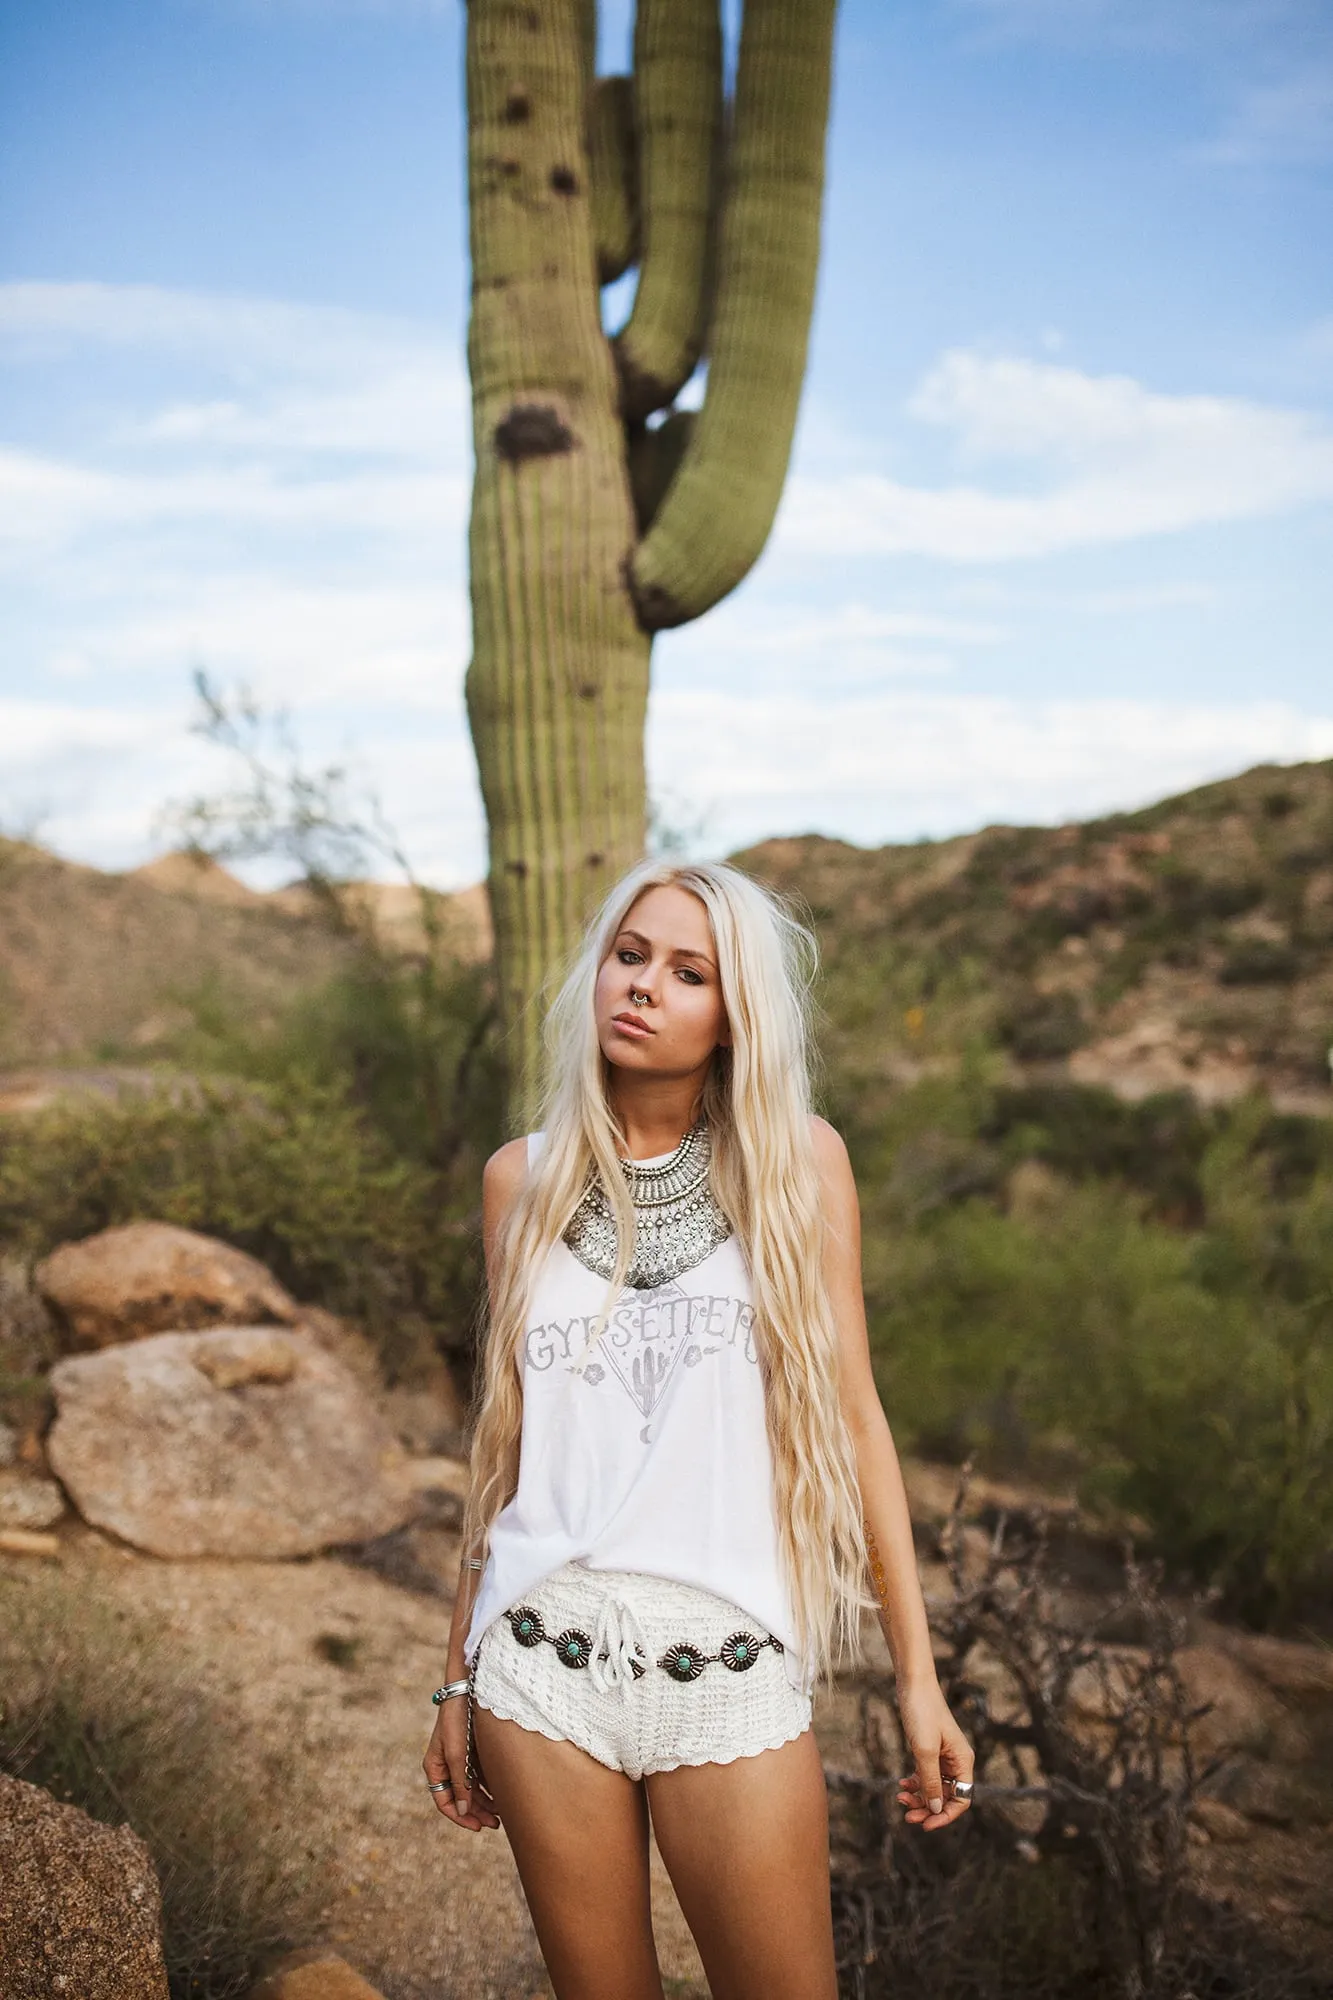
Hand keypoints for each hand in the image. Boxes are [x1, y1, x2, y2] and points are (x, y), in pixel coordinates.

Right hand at [422, 1695, 500, 1832]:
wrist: (470, 1687)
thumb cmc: (459, 1718)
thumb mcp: (457, 1753)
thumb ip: (460, 1782)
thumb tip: (463, 1810)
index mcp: (435, 1766)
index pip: (444, 1801)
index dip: (460, 1817)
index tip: (477, 1827)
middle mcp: (447, 1765)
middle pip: (460, 1798)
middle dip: (476, 1812)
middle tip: (495, 1824)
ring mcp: (461, 1758)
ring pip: (472, 1789)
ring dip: (485, 1802)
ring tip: (502, 1814)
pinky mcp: (474, 1750)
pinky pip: (481, 1776)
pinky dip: (490, 1787)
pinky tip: (504, 1795)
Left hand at [894, 1676, 973, 1831]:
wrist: (913, 1683)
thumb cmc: (922, 1712)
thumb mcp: (924, 1750)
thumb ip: (930, 1781)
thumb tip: (936, 1809)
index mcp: (963, 1761)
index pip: (962, 1799)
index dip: (946, 1815)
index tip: (926, 1824)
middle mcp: (956, 1761)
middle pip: (947, 1796)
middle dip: (928, 1808)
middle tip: (908, 1816)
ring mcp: (943, 1756)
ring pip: (934, 1787)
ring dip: (919, 1797)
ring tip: (900, 1798)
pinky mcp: (930, 1749)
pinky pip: (926, 1775)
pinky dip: (915, 1782)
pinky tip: (902, 1784)